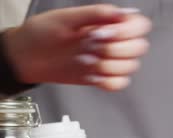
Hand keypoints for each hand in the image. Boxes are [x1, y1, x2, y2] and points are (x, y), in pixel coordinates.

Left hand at [3, 4, 151, 90]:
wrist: (27, 57)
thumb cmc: (42, 34)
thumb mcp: (67, 18)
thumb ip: (97, 14)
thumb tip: (123, 13)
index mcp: (108, 23)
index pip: (139, 26)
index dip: (128, 31)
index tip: (106, 32)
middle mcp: (113, 41)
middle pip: (139, 48)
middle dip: (116, 50)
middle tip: (93, 46)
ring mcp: (109, 60)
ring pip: (130, 67)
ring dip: (109, 66)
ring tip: (87, 60)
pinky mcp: (102, 77)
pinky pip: (120, 83)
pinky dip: (109, 81)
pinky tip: (94, 75)